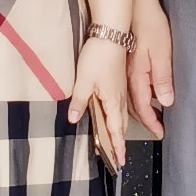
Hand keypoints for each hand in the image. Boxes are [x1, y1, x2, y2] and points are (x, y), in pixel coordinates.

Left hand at [69, 35, 129, 170]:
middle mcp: (120, 97)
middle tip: (119, 156)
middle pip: (122, 124)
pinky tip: (115, 112)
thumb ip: (79, 101)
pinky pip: (121, 103)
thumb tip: (73, 118)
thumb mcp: (84, 81)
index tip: (120, 161)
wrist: (112, 34)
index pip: (116, 129)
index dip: (117, 146)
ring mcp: (121, 88)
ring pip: (123, 114)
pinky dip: (119, 114)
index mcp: (113, 100)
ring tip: (118, 139)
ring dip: (120, 128)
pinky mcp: (118, 80)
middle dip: (120, 141)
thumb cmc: (99, 56)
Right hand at [127, 1, 174, 134]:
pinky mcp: (126, 63)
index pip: (144, 107)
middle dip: (145, 121)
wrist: (136, 4)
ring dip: (139, 110)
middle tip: (156, 130)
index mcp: (137, 76)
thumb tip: (166, 101)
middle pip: (134, 106)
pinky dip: (136, 97)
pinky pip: (129, 87)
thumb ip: (163, 78)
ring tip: (151, 118)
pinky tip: (143, 95)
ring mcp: (125, 70)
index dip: (152, 123)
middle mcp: (128, 76)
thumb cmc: (150, 25)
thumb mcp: (162, 52)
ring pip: (129, 97)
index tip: (160, 133)